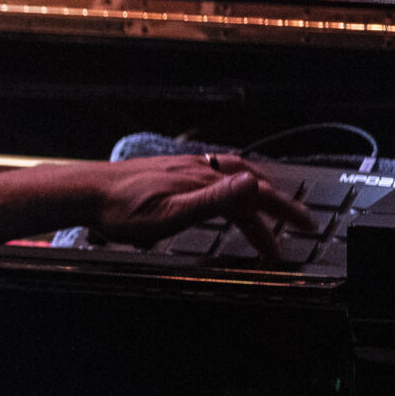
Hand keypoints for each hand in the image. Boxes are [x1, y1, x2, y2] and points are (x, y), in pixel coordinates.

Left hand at [86, 156, 310, 262]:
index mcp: (205, 183)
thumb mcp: (171, 214)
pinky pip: (215, 171)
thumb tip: (255, 184)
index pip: (258, 197)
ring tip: (271, 201)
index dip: (285, 213)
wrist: (87, 192)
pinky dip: (232, 179)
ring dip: (258, 188)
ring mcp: (185, 168)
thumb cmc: (121, 210)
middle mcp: (199, 170)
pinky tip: (224, 186)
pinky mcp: (171, 170)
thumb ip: (214, 201)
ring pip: (234, 174)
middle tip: (298, 223)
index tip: (307, 227)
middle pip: (250, 186)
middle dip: (278, 205)